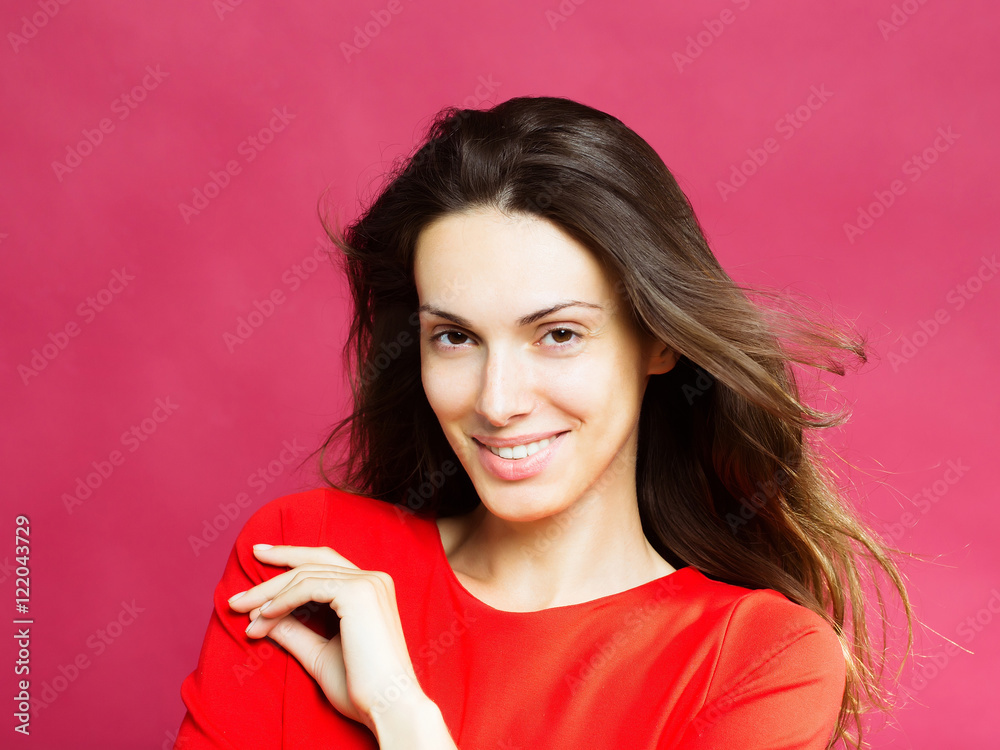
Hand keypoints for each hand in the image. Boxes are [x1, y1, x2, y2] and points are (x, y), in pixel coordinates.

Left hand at [228, 544, 427, 734]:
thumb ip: (295, 631)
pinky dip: (281, 601)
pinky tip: (263, 616)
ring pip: (305, 575)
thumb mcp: (319, 653)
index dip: (291, 556)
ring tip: (243, 615)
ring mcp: (367, 583)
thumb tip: (261, 616)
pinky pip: (308, 588)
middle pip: (311, 564)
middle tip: (236, 595)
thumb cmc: (360, 686)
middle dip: (271, 574)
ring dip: (268, 595)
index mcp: (370, 589)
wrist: (387, 705)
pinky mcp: (358, 593)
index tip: (260, 557)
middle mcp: (373, 579)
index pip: (324, 562)